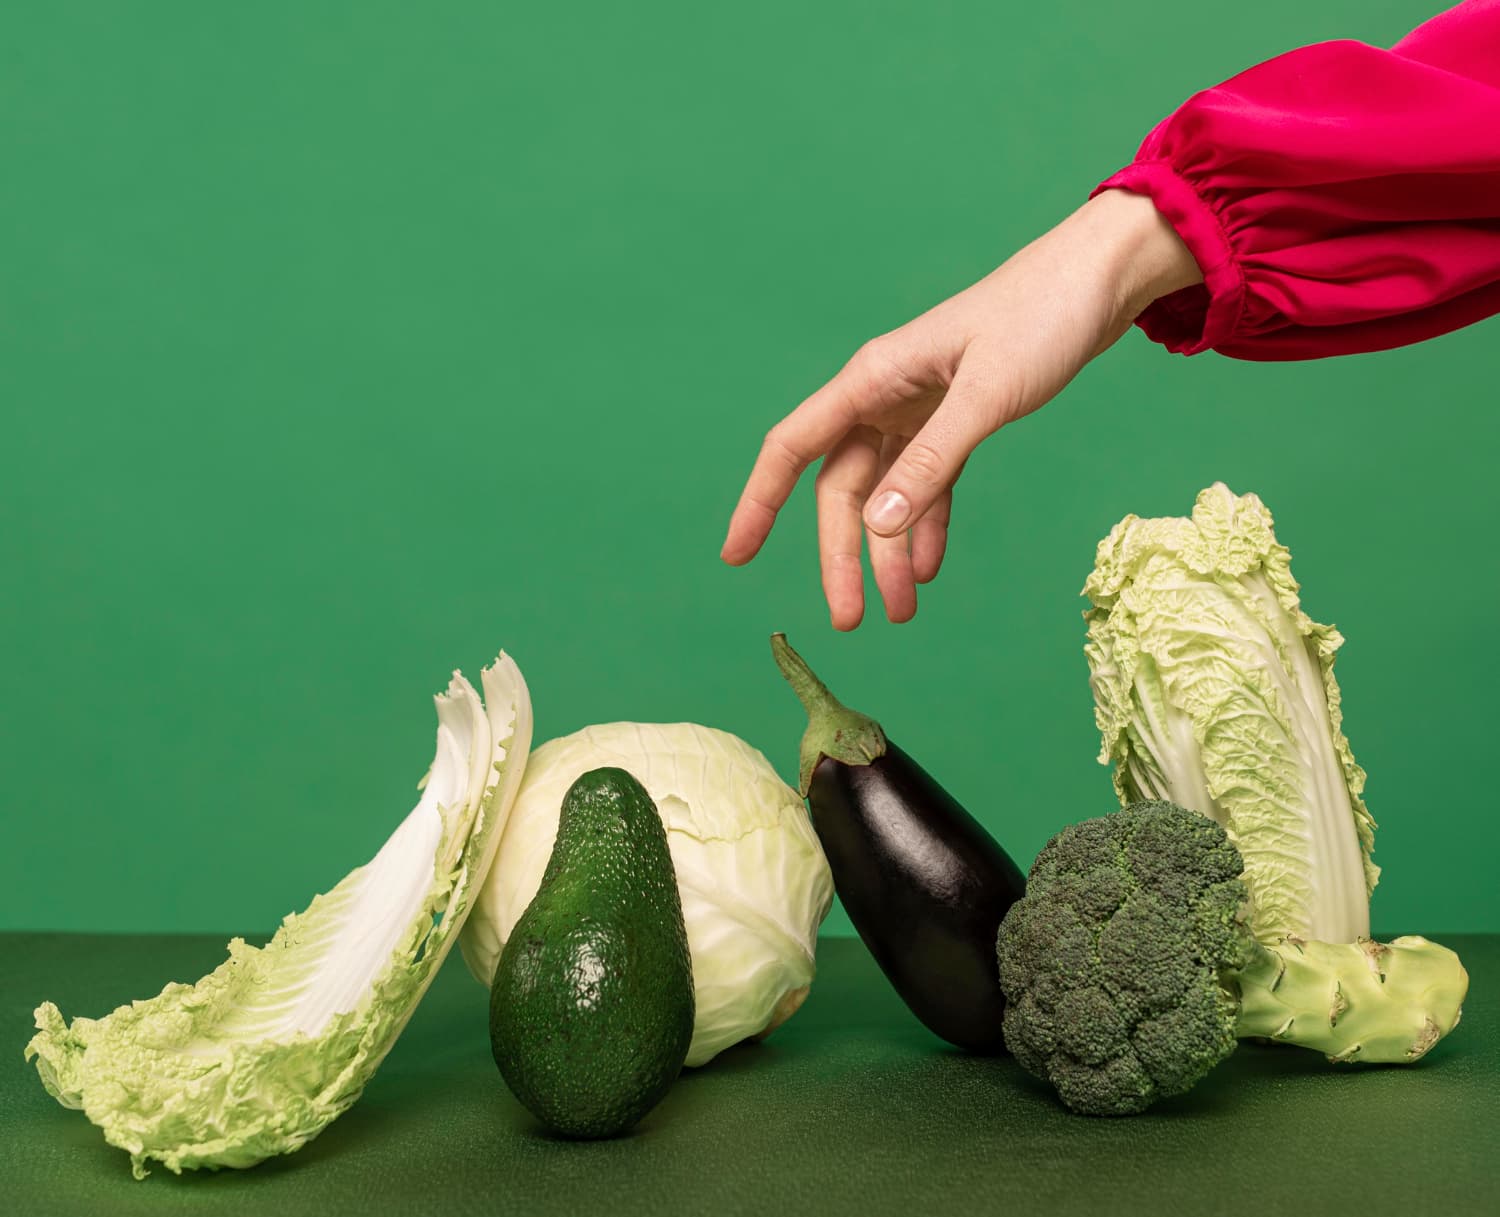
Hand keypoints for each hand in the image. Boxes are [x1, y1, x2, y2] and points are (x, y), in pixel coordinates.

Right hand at [720, 188, 1201, 629]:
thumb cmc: (1040, 317)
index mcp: (871, 380)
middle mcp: (883, 397)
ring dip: (888, 554)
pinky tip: (929, 568)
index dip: (758, 504)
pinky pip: (927, 485)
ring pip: (885, 497)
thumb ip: (931, 462)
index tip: (735, 556)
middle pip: (842, 491)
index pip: (792, 449)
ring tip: (901, 612)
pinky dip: (927, 527)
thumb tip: (878, 528)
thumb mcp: (986, 394)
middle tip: (852, 620)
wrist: (1097, 280)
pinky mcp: (955, 419)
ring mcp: (918, 410)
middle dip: (842, 556)